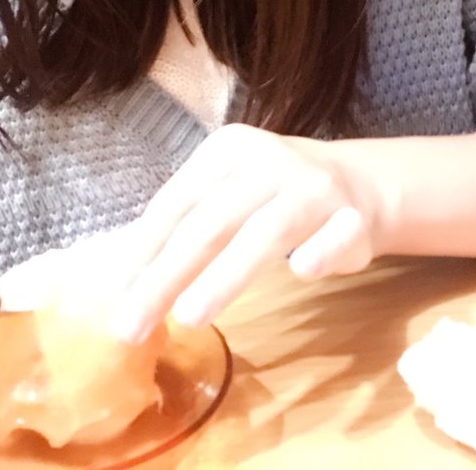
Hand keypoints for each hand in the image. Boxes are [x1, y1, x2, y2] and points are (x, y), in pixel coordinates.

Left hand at [110, 124, 374, 343]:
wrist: (357, 183)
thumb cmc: (271, 196)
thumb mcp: (226, 195)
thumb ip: (185, 227)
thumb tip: (124, 281)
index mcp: (227, 150)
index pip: (177, 202)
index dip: (146, 249)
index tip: (118, 294)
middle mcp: (268, 160)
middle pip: (210, 222)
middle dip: (167, 276)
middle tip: (133, 324)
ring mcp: (312, 185)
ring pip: (264, 233)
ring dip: (224, 276)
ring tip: (188, 318)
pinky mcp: (352, 215)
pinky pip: (335, 236)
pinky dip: (319, 253)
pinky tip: (301, 272)